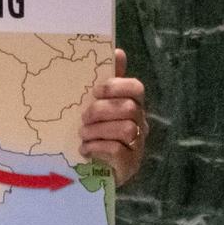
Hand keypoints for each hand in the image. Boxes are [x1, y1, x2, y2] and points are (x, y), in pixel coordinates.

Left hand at [80, 48, 146, 185]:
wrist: (93, 173)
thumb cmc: (96, 134)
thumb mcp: (98, 107)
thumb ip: (108, 83)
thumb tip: (117, 51)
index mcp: (132, 106)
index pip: (136, 88)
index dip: (116, 86)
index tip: (96, 92)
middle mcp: (140, 124)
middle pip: (129, 108)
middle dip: (101, 110)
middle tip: (83, 118)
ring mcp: (137, 145)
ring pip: (125, 128)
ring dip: (97, 130)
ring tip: (83, 135)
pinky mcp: (130, 164)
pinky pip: (117, 149)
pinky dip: (97, 147)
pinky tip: (85, 150)